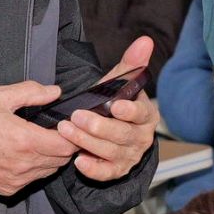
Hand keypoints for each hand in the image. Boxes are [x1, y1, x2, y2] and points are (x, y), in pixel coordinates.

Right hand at [0, 81, 79, 195]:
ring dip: (51, 158)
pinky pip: (32, 180)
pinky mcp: (8, 188)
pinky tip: (26, 155)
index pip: (68, 145)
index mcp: (26, 140)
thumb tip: (55, 92)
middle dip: (65, 145)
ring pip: (49, 170)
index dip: (74, 135)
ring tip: (41, 142)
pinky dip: (35, 169)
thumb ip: (32, 92)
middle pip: (62, 159)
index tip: (69, 125)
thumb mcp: (0, 97)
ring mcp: (16, 178)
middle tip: (58, 132)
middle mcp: (24, 164)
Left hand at [55, 37, 157, 181]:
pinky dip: (93, 169)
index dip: (129, 112)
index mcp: (146, 115)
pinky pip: (106, 173)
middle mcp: (142, 137)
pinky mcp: (117, 170)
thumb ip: (131, 64)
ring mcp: (130, 155)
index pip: (141, 114)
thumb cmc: (113, 105)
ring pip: (111, 152)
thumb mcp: (119, 85)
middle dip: (98, 126)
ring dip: (87, 142)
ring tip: (67, 131)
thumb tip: (145, 41)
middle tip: (76, 117)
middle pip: (123, 134)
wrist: (108, 133)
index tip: (114, 106)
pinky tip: (78, 160)